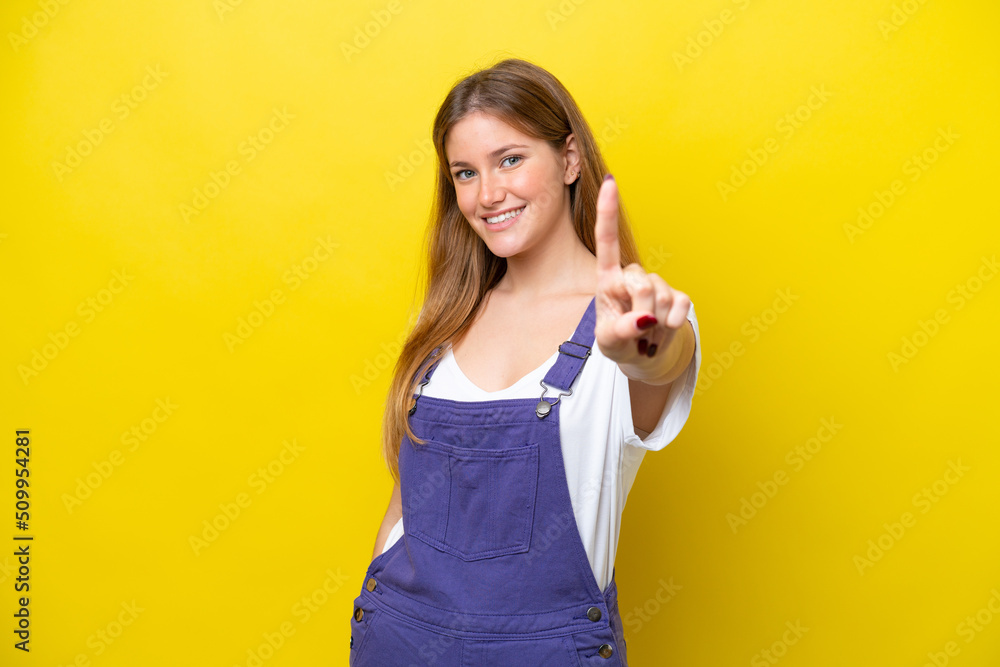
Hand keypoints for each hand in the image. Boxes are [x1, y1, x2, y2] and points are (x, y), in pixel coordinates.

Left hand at [594, 175, 690, 366]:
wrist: (640, 355)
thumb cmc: (617, 341)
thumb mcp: (609, 341)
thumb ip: (620, 330)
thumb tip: (644, 318)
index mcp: (608, 278)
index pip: (608, 241)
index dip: (609, 212)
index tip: (611, 182)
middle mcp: (632, 275)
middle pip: (643, 285)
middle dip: (641, 314)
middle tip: (635, 333)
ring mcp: (657, 283)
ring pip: (662, 298)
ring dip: (655, 325)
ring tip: (646, 332)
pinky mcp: (678, 295)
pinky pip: (681, 306)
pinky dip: (672, 325)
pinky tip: (662, 330)